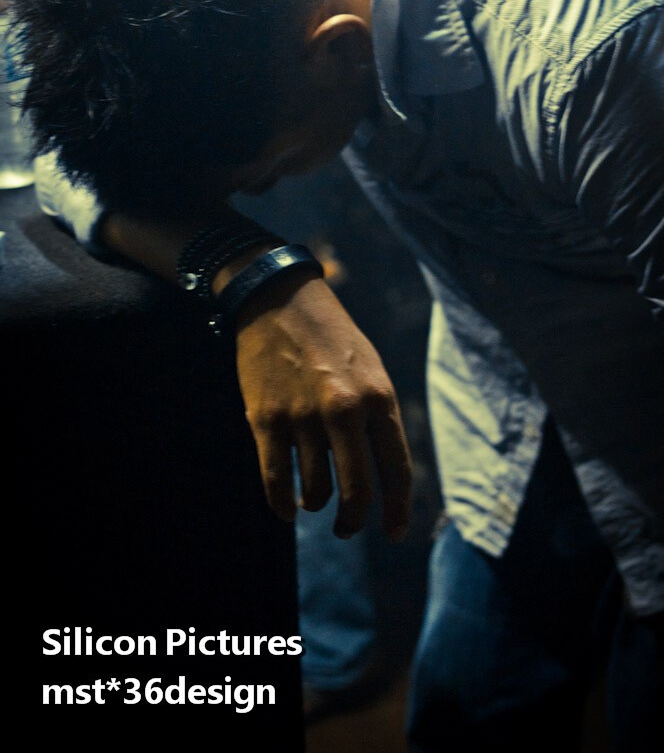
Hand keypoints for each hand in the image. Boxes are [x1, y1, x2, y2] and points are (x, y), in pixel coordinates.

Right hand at [235, 270, 412, 539]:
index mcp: (377, 397)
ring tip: (313, 502)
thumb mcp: (370, 370)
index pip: (396, 470)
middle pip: (357, 492)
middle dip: (354, 521)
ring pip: (315, 490)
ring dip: (316, 506)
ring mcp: (302, 416)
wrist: (279, 300)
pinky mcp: (265, 419)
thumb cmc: (331, 338)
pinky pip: (275, 480)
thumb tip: (380, 477)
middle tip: (347, 528)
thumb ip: (377, 419)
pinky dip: (282, 505)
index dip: (397, 510)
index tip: (393, 533)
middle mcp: (343, 410)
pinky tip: (287, 510)